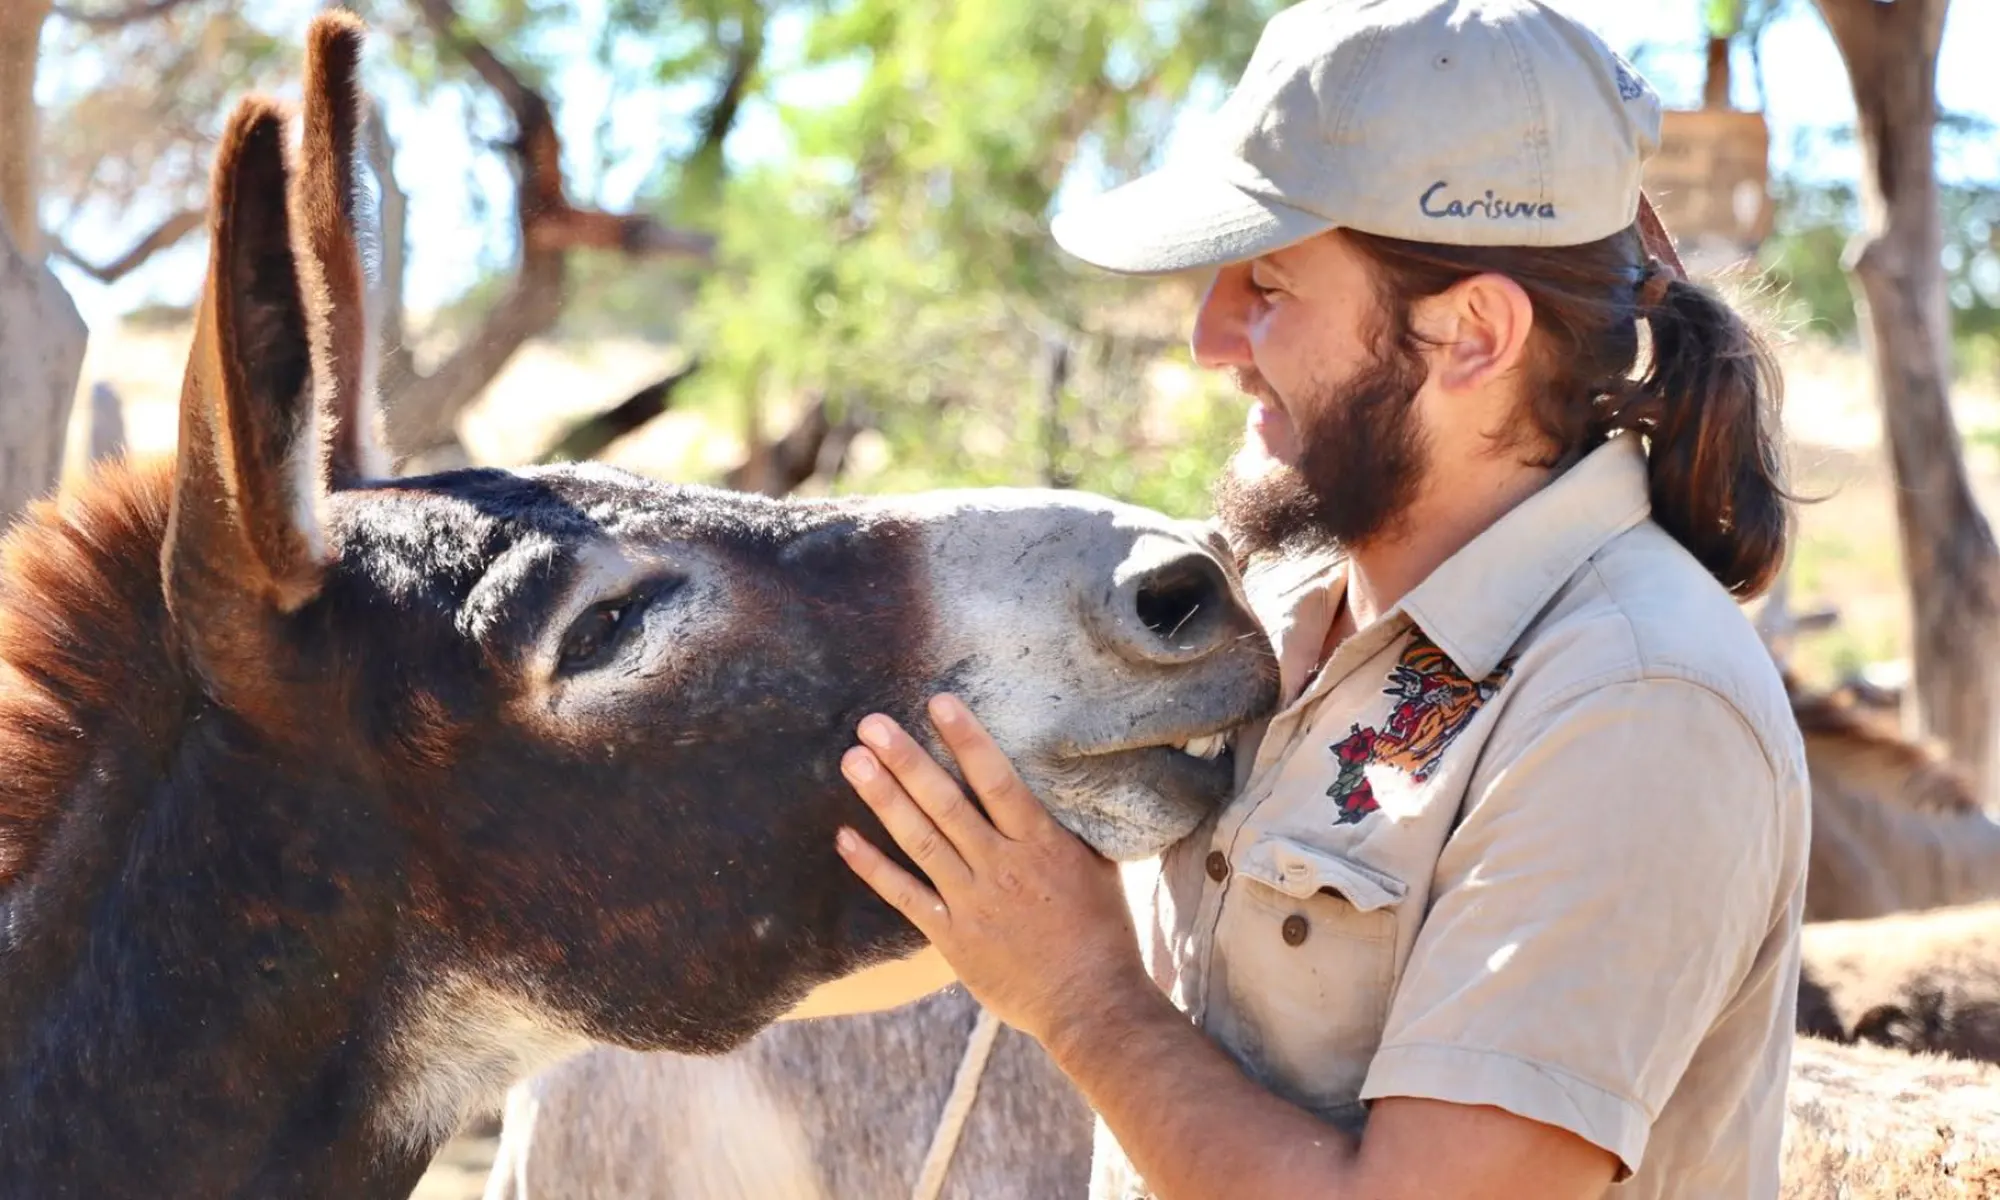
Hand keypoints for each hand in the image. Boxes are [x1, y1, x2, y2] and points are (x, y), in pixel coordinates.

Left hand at [833, 693, 1154, 1046]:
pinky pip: (906, 896)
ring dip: (884, 799)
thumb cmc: (1102, 932)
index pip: (998, 780)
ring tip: (852, 761)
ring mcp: (973, 902)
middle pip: (947, 803)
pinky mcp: (953, 937)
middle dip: (907, 759)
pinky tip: (845, 838)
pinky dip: (873, 868)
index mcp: (1042, 844)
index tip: (938, 702)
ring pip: (921, 841)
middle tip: (871, 723)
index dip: (967, 739)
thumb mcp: (1097, 866)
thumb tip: (1050, 784)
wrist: (1091, 1003)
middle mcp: (1002, 866)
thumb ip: (1064, 827)